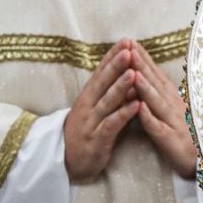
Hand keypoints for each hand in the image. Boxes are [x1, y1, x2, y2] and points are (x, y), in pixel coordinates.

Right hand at [63, 42, 140, 181]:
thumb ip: (110, 96)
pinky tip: (136, 105)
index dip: (112, 56)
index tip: (125, 41)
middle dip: (116, 65)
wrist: (67, 162)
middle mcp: (88, 106)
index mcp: (88, 97)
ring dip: (121, 86)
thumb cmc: (86, 134)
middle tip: (129, 48)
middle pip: (103, 82)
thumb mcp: (96, 111)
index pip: (101, 72)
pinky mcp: (97, 139)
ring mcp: (91, 122)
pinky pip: (112, 124)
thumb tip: (128, 78)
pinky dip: (124, 114)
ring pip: (107, 101)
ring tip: (133, 72)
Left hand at [131, 40, 198, 179]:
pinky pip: (160, 130)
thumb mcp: (174, 112)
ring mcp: (175, 123)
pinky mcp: (173, 143)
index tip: (131, 42)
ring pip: (158, 103)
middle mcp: (175, 107)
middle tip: (128, 48)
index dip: (144, 59)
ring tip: (133, 73)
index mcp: (174, 99)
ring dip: (146, 88)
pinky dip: (150, 119)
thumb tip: (143, 77)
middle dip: (142, 65)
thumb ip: (161, 96)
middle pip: (156, 83)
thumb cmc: (189, 138)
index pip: (156, 75)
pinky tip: (140, 109)